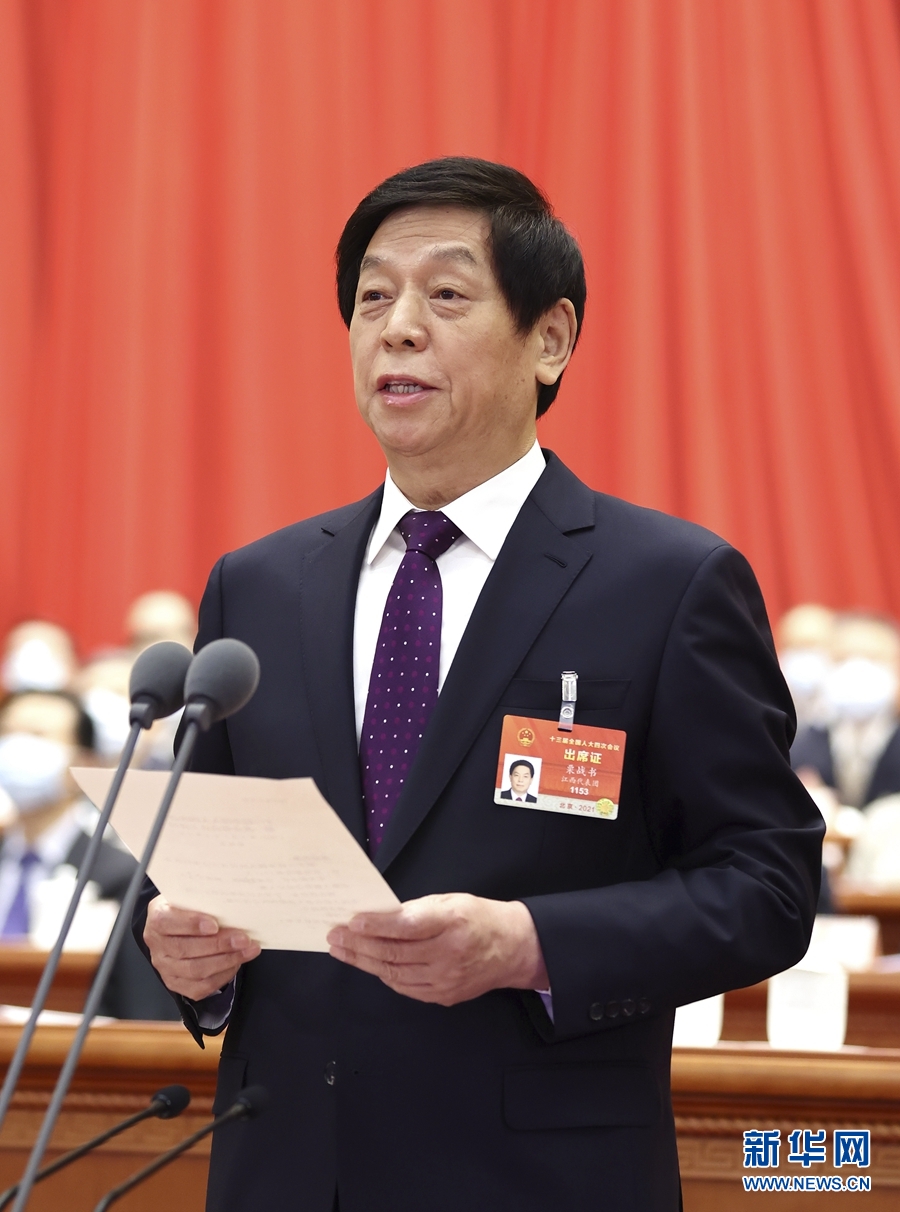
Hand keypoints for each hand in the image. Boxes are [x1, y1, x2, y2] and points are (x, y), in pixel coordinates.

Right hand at [143, 895, 260, 1000]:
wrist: (178, 926)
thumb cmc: (188, 908)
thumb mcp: (191, 897)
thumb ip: (204, 900)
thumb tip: (231, 905)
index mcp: (157, 918)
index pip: (167, 921)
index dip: (191, 924)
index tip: (215, 924)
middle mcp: (157, 945)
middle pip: (185, 950)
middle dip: (219, 945)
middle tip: (243, 939)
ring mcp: (165, 967)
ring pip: (195, 970)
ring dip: (226, 960)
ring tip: (248, 950)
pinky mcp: (176, 983)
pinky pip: (201, 987)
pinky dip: (223, 975)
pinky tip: (237, 962)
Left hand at [326, 893, 547, 1005]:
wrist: (513, 949)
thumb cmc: (479, 918)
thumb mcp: (451, 901)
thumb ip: (417, 909)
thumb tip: (379, 916)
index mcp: (452, 922)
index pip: (406, 926)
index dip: (376, 925)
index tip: (352, 921)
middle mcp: (448, 954)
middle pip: (394, 953)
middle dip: (358, 944)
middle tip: (335, 936)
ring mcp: (446, 979)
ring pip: (394, 973)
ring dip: (363, 962)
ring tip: (343, 950)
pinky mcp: (443, 996)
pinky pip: (405, 987)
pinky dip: (384, 975)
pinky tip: (369, 964)